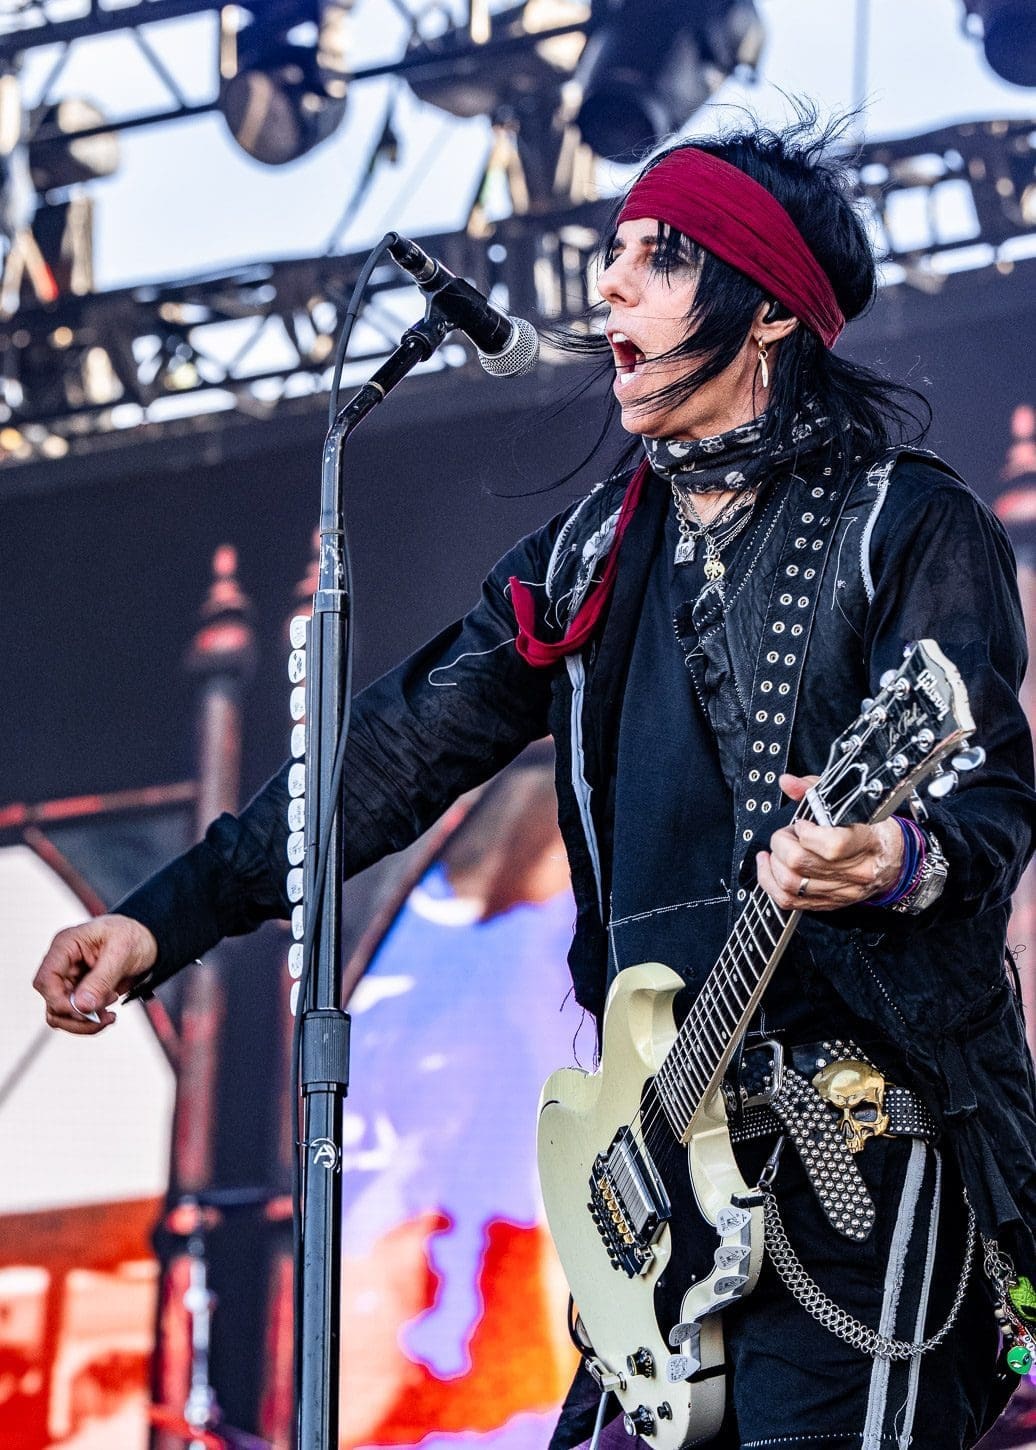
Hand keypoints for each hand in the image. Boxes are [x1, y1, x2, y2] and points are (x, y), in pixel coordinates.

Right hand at [33, 914, 157, 1033]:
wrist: (146, 940)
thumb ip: (101, 979)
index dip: (59, 1001)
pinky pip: (74, 1017)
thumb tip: (81, 1006)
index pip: (45, 980)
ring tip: (109, 1015)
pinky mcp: (78, 992)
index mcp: (66, 945)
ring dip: (83, 1023)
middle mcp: (62, 964)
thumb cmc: (132, 936)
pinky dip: (89, 1023)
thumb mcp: (122, 952)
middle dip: (77, 1016)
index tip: (85, 1009)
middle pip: (51, 1002)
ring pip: (59, 1015)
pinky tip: (108, 1016)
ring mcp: (69, 979)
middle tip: (105, 1013)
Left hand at [756, 773, 904, 912]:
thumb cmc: (873, 831)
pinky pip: (789, 901)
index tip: (802, 823)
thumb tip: (788, 783)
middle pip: (802, 863)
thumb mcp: (853, 804)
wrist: (894, 861)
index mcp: (866, 842)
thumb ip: (816, 790)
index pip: (833, 845)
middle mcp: (856, 872)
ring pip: (791, 884)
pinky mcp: (829, 903)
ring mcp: (842, 891)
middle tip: (787, 834)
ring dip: (774, 863)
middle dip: (782, 843)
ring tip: (778, 849)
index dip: (807, 833)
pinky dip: (770, 882)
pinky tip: (769, 867)